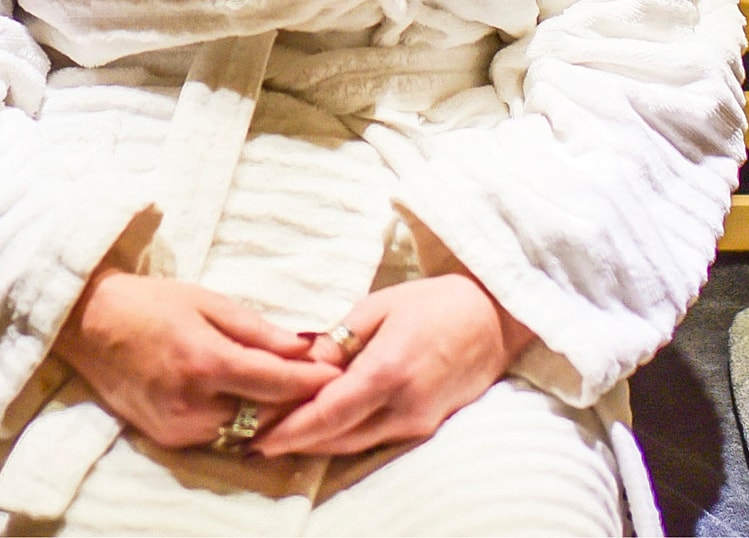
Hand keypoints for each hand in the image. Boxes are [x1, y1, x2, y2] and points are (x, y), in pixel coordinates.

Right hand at [53, 269, 342, 450]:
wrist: (90, 325)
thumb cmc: (151, 304)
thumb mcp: (208, 301)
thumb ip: (258, 330)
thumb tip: (305, 347)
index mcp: (205, 361)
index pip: (275, 382)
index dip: (311, 380)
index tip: (338, 372)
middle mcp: (193, 402)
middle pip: (266, 415)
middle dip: (297, 401)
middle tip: (325, 383)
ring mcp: (179, 426)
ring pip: (246, 432)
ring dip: (270, 415)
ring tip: (293, 393)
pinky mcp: (168, 438)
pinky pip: (220, 436)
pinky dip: (241, 422)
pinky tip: (252, 402)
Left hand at [253, 273, 534, 456]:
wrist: (494, 319)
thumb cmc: (435, 303)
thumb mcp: (378, 307)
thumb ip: (336, 340)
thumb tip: (299, 364)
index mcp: (388, 371)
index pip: (327, 413)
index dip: (289, 429)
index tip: (256, 437)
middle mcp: (403, 406)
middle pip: (336, 438)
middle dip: (295, 440)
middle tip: (254, 437)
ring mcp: (417, 422)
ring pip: (354, 444)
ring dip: (316, 442)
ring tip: (279, 433)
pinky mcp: (425, 427)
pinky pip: (374, 438)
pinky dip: (343, 436)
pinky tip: (321, 427)